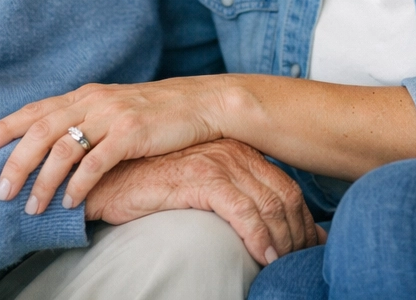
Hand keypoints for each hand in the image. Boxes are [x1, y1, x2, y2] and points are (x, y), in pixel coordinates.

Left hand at [0, 76, 233, 215]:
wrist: (203, 103)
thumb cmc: (159, 112)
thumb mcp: (116, 108)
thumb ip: (86, 120)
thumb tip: (54, 145)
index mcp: (86, 94)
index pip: (35, 109)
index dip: (4, 127)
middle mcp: (94, 100)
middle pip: (40, 130)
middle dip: (15, 162)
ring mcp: (113, 116)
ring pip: (63, 148)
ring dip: (43, 180)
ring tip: (31, 206)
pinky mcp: (132, 133)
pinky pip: (96, 162)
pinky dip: (77, 184)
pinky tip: (69, 202)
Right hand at [85, 140, 324, 265]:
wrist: (107, 179)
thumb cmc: (152, 188)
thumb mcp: (201, 188)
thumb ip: (234, 198)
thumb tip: (269, 229)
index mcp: (239, 151)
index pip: (286, 186)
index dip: (302, 220)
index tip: (308, 245)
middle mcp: (234, 152)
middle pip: (285, 196)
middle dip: (297, 232)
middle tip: (298, 260)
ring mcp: (218, 162)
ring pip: (269, 204)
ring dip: (281, 239)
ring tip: (281, 264)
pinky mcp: (201, 177)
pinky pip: (242, 211)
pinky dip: (257, 236)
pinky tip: (261, 256)